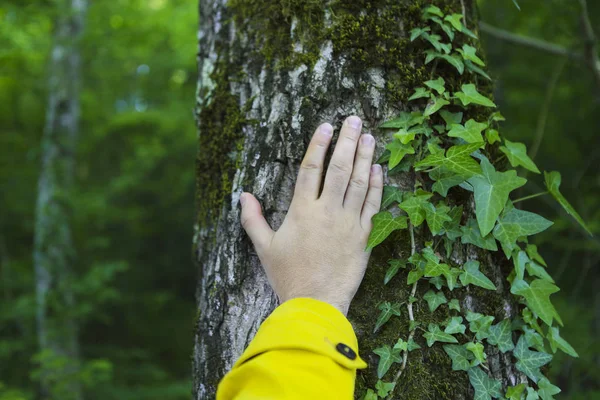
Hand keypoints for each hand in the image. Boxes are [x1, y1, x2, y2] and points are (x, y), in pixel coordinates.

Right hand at [239, 116, 382, 314]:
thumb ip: (253, 219)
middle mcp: (327, 211)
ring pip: (359, 183)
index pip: (310, 169)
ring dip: (365, 157)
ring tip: (369, 136)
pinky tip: (378, 169)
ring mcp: (348, 223)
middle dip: (347, 141)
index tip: (326, 125)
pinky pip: (373, 206)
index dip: (318, 145)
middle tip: (354, 119)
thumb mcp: (264, 247)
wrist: (316, 303)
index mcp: (302, 210)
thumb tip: (243, 195)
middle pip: (339, 168)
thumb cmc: (288, 275)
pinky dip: (376, 186)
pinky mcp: (364, 236)